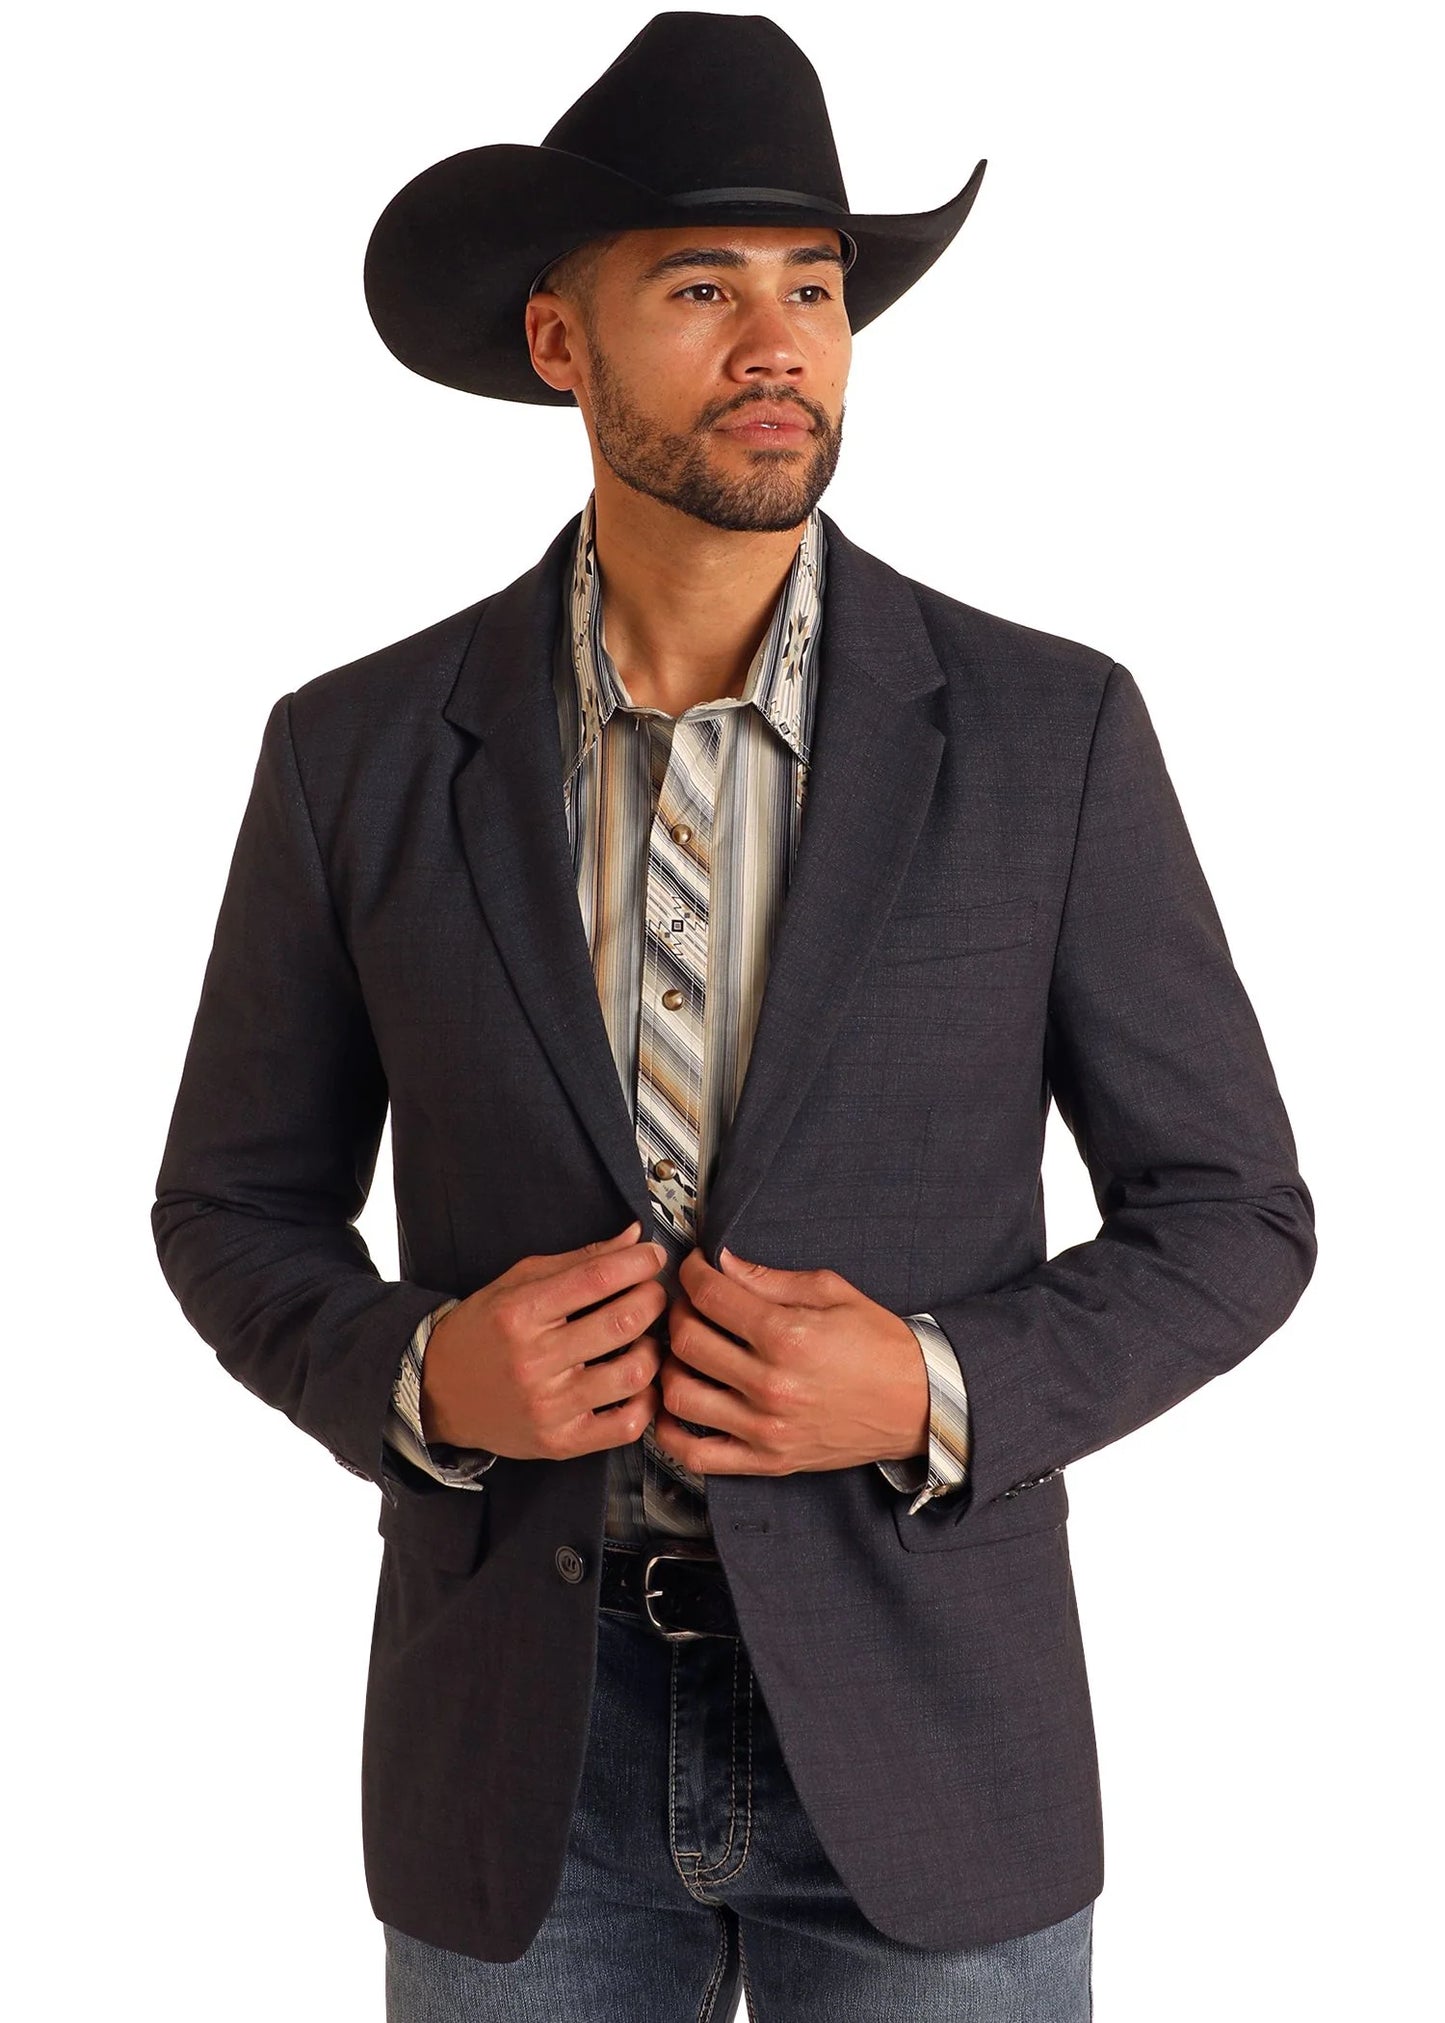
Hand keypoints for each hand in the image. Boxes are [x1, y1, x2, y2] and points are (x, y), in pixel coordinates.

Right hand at [419, 1219, 669, 1458]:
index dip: (637, 1262)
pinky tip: (638, 1384)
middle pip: (622, 1322)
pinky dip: (646, 1401)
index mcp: (520, 1313)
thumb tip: (634, 1236)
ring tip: (644, 1339)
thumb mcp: (518, 1283)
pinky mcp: (559, 1442)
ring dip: (653, 1349)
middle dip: (652, 1299)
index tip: (653, 1256)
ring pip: (632, 1373)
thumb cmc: (483, 1331)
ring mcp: (548, 1406)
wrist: (438, 1393)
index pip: (596, 1279)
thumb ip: (579, 1261)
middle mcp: (533, 1360)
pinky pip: (626, 1425)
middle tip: (653, 1294)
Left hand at [651, 1245, 930, 1479]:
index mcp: (788, 1336)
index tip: (694, 1268)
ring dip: (668, 1367)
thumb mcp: (833, 1292)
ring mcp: (766, 1427)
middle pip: (687, 1341)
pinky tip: (675, 1407)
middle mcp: (771, 1384)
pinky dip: (670, 1433)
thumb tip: (724, 1264)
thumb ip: (771, 1279)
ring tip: (683, 1353)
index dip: (692, 1273)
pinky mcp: (767, 1460)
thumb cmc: (880, 1345)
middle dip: (677, 1312)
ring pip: (679, 1395)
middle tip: (688, 1304)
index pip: (711, 1295)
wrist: (918, 1403)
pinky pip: (697, 1455)